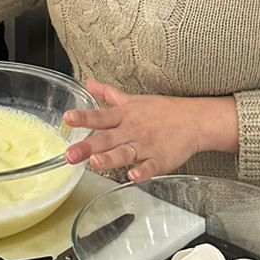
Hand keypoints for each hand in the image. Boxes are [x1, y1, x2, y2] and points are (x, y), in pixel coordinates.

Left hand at [63, 80, 238, 184]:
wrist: (192, 120)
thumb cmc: (161, 111)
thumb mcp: (132, 100)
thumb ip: (108, 94)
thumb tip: (89, 83)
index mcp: (123, 117)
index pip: (100, 117)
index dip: (83, 118)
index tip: (67, 118)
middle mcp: (131, 131)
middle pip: (107, 139)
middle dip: (88, 147)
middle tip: (70, 154)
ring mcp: (145, 146)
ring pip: (125, 153)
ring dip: (110, 158)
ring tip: (95, 163)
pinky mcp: (160, 160)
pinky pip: (149, 167)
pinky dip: (142, 172)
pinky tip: (133, 176)